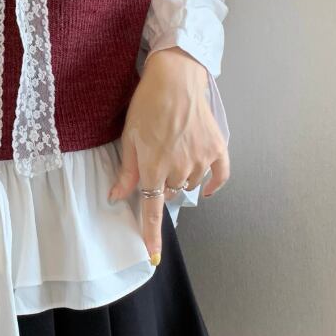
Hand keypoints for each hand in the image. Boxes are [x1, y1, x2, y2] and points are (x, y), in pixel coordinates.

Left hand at [107, 47, 229, 265]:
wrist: (176, 77)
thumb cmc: (147, 104)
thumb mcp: (129, 137)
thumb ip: (126, 171)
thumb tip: (116, 198)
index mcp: (153, 167)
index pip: (152, 210)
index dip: (151, 235)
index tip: (153, 257)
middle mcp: (179, 168)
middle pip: (169, 192)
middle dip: (161, 183)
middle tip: (156, 158)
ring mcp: (201, 159)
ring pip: (190, 183)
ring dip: (181, 177)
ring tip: (173, 151)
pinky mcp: (217, 148)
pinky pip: (219, 176)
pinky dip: (212, 184)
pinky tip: (205, 186)